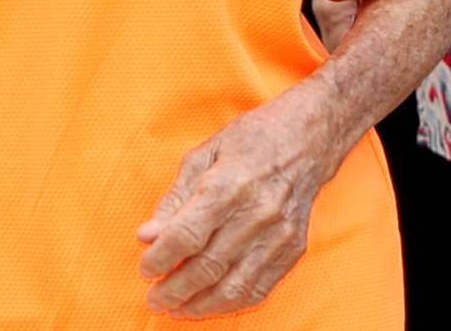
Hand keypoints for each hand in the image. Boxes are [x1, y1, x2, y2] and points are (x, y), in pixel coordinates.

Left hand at [136, 87, 348, 316]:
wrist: (307, 141)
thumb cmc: (247, 142)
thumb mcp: (201, 156)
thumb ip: (173, 199)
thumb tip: (147, 236)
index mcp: (229, 186)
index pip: (188, 234)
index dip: (161, 257)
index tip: (143, 269)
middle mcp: (257, 216)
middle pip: (210, 265)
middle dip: (176, 288)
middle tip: (153, 299)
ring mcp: (280, 237)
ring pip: (236, 285)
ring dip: (202, 304)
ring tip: (176, 309)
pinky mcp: (294, 250)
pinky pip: (261, 287)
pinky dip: (232, 302)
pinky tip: (209, 304)